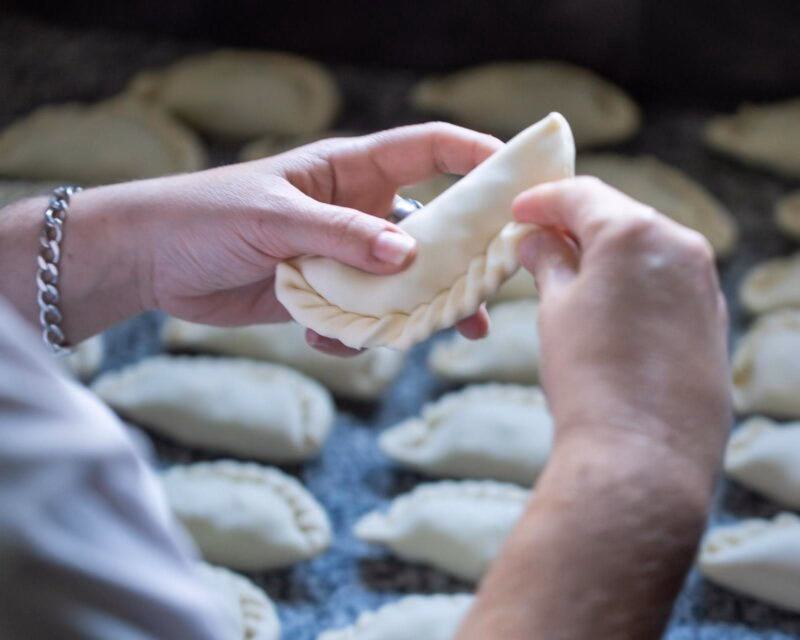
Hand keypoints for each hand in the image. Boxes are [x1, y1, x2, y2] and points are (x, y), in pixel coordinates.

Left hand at [136, 123, 501, 353]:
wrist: (154, 262)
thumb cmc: (206, 216)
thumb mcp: (273, 217)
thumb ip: (341, 235)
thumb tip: (409, 256)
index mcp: (350, 171)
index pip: (429, 150)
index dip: (476, 156)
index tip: (518, 178)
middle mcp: (356, 212)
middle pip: (432, 230)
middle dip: (463, 260)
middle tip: (491, 293)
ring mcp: (343, 257)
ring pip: (402, 285)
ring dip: (413, 312)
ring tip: (421, 336)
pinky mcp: (324, 297)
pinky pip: (362, 320)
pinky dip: (353, 336)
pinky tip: (321, 338)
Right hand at [513, 176, 730, 468]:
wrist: (642, 453)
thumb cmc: (588, 375)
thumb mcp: (556, 308)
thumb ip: (549, 264)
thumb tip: (539, 244)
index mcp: (635, 232)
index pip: (582, 196)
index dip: (543, 199)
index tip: (518, 210)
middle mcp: (680, 246)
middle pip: (619, 216)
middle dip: (575, 224)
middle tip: (537, 240)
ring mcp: (703, 284)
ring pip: (646, 249)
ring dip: (606, 253)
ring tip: (567, 273)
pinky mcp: (712, 319)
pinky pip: (667, 281)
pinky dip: (634, 280)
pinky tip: (607, 304)